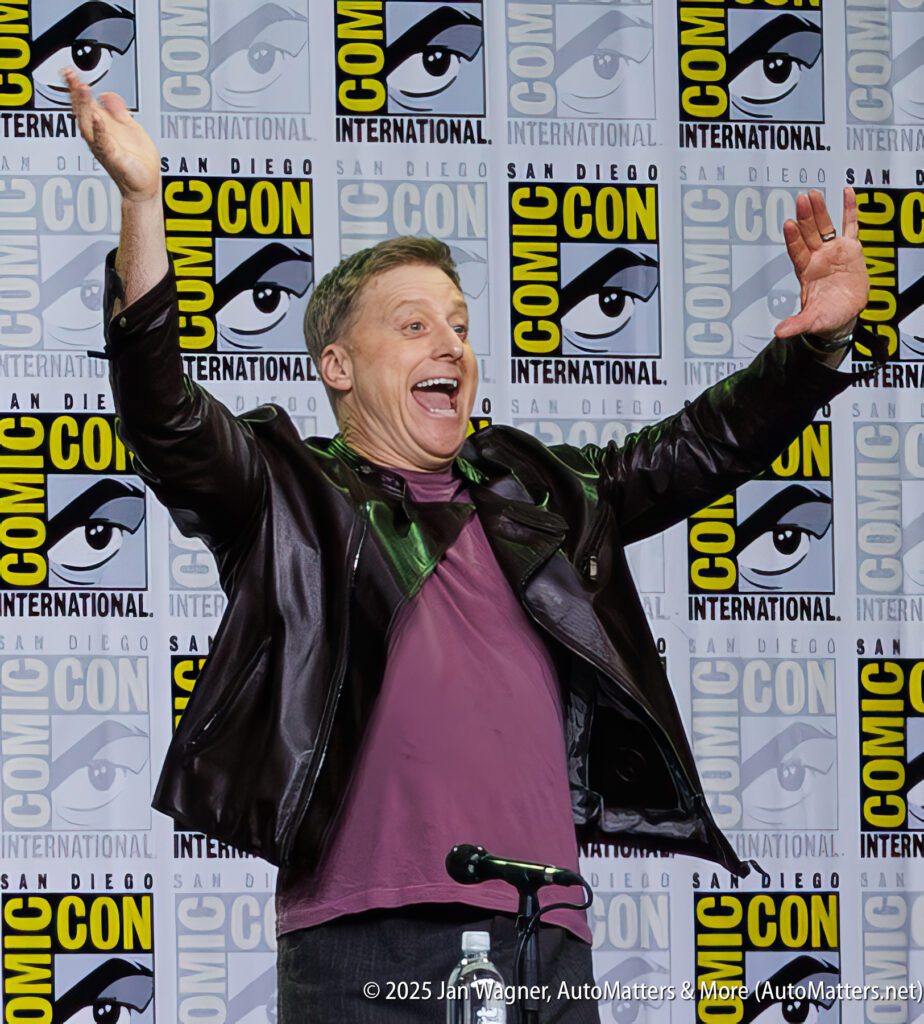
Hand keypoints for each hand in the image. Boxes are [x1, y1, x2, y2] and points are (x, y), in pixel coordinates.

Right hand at [64, 68, 160, 203]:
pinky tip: (97, 119)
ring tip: (82, 89)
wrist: (145, 185)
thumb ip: (118, 111)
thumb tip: (106, 94)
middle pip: (82, 111)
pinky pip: (103, 143)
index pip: (85, 103)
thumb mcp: (130, 128)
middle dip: (76, 93)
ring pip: (88, 124)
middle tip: (71, 76)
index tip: (70, 72)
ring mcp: (104, 147)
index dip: (77, 87)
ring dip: (84, 107)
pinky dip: (99, 131)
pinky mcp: (113, 158)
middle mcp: (99, 136)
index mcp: (102, 127)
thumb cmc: (137, 161)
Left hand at [774, 187, 867, 340]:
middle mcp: (816, 258)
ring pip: (826, 227)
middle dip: (806, 217)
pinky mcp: (851, 248)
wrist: (844, 314)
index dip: (793, 239)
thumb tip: (779, 333)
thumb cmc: (826, 316)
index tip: (789, 224)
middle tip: (802, 199)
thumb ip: (797, 324)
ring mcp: (833, 251)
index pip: (797, 252)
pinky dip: (849, 209)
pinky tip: (846, 192)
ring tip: (814, 195)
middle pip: (809, 234)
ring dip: (820, 211)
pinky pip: (850, 225)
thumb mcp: (812, 321)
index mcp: (806, 272)